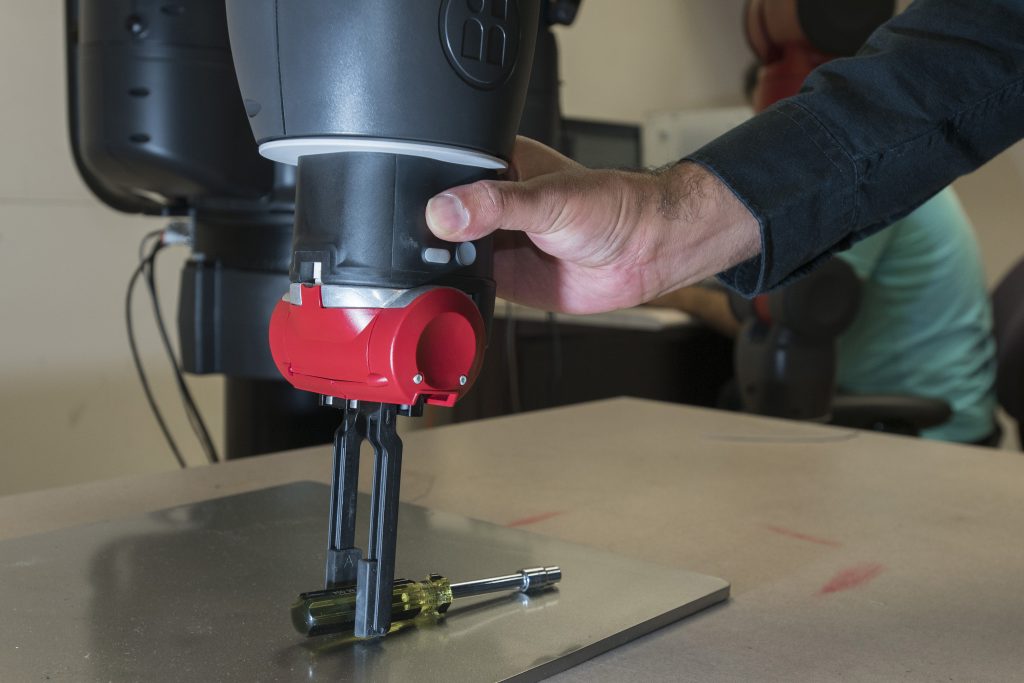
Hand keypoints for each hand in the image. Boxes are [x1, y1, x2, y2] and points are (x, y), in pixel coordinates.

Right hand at [425, 136, 759, 313]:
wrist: (644, 253)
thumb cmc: (613, 208)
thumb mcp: (550, 199)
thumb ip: (496, 205)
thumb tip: (446, 211)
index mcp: (495, 165)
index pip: (440, 173)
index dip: (422, 192)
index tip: (408, 212)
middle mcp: (489, 203)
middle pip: (437, 219)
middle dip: (427, 236)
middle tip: (425, 248)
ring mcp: (493, 241)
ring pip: (447, 255)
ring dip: (440, 266)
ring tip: (440, 270)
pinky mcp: (500, 277)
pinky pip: (465, 286)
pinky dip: (457, 292)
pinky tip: (452, 291)